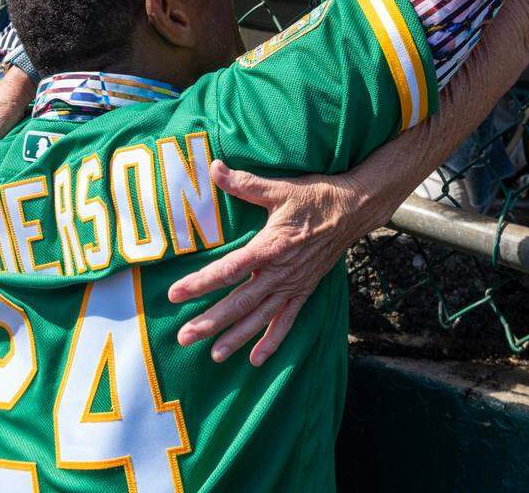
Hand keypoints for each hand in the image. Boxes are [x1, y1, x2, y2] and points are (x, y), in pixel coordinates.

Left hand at [169, 161, 372, 365]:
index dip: (201, 283)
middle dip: (211, 321)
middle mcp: (280, 272)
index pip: (229, 269)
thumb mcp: (279, 188)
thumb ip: (245, 183)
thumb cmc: (314, 197)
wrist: (353, 210)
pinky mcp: (304, 291)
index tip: (175, 294)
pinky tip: (256, 359)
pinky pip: (287, 321)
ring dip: (236, 337)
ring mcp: (293, 285)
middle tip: (185, 337)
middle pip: (240, 301)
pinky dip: (272, 341)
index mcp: (271, 246)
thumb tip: (214, 167)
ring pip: (260, 317)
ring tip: (213, 356)